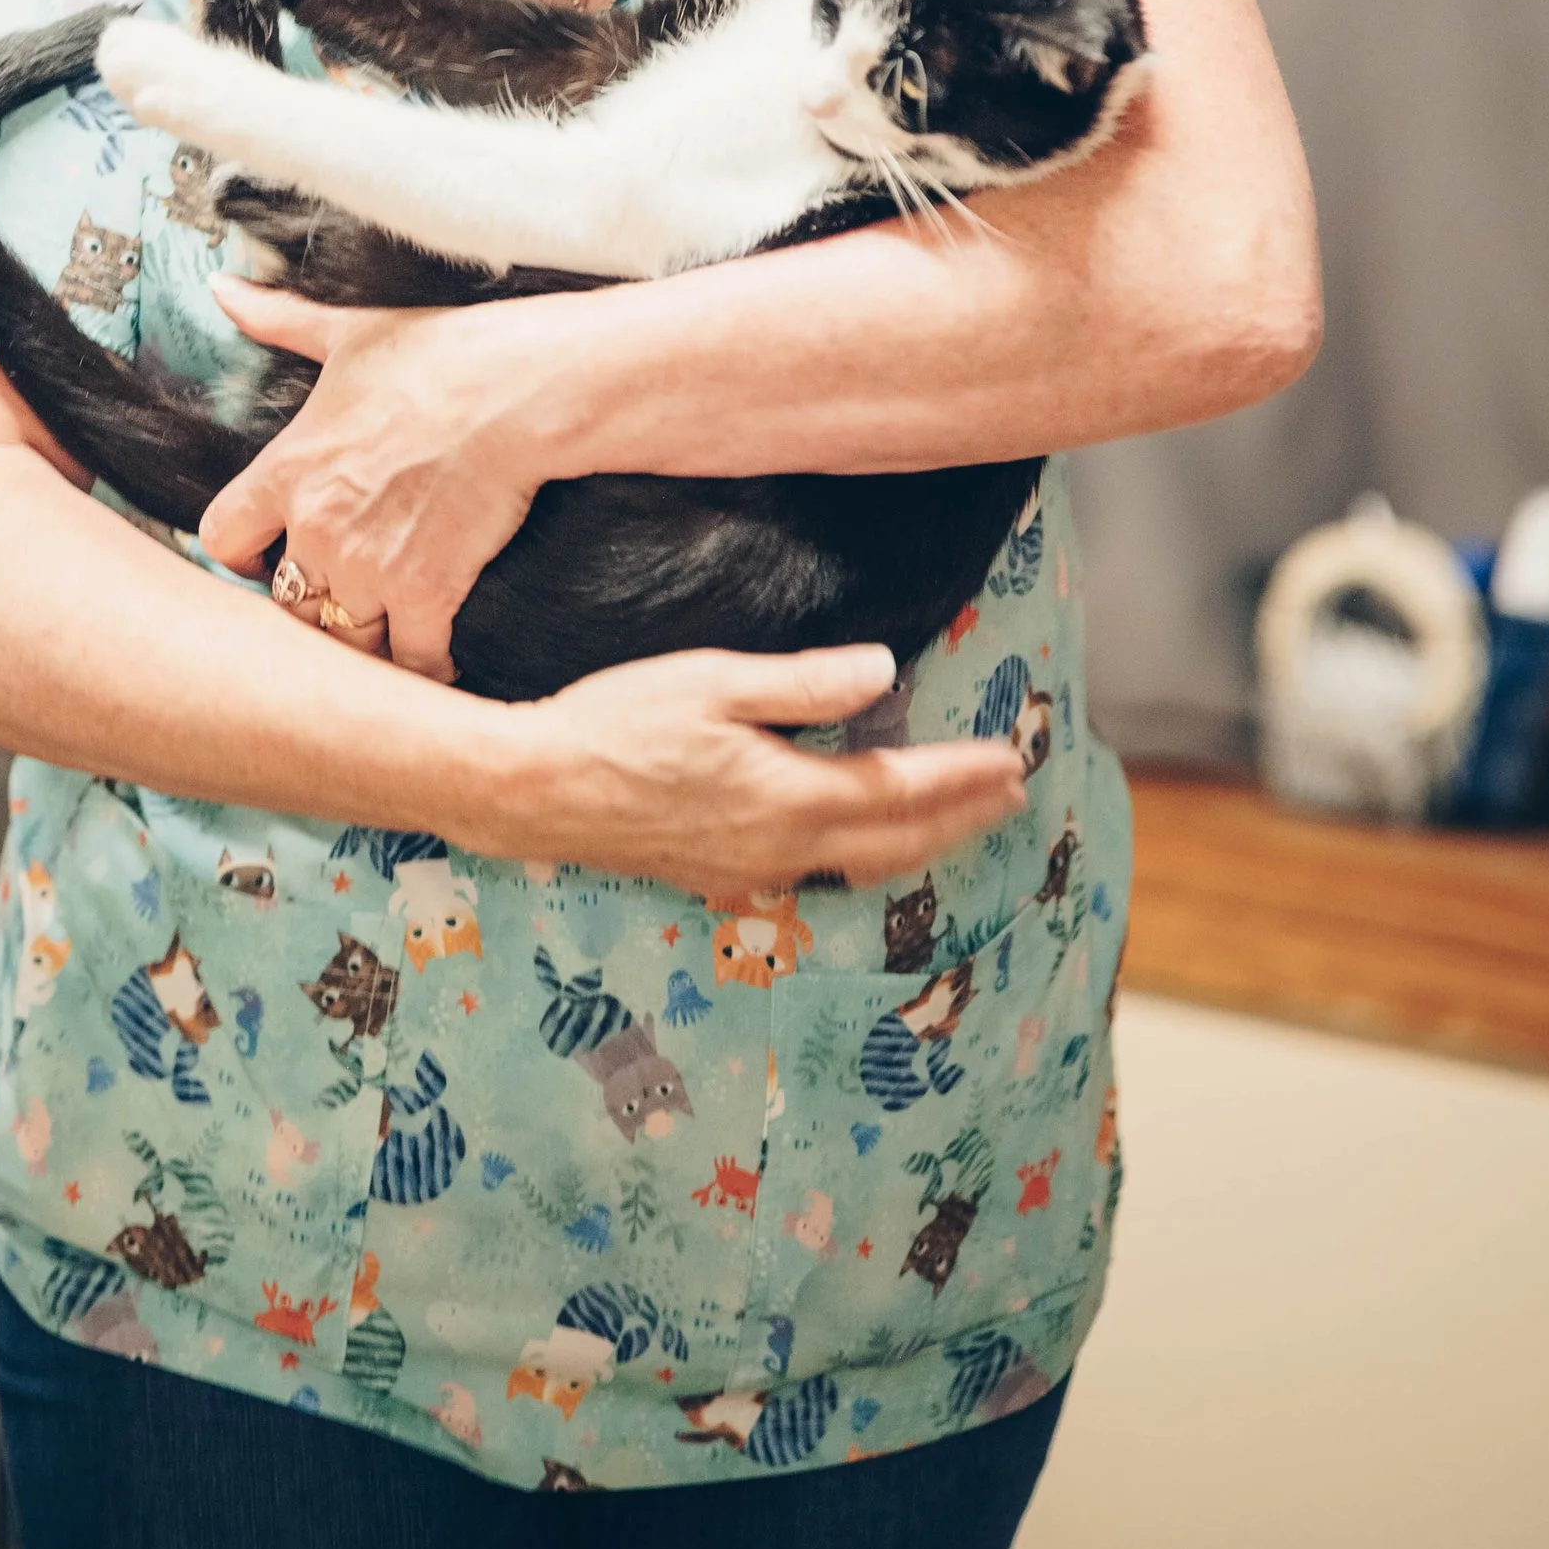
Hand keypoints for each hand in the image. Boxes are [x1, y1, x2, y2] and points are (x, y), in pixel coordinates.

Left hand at [198, 280, 540, 680]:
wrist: (516, 389)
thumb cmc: (437, 356)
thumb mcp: (348, 333)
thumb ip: (278, 320)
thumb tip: (220, 285)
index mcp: (288, 471)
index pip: (221, 540)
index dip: (243, 554)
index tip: (271, 554)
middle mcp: (316, 528)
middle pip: (285, 604)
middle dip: (313, 603)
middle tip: (345, 596)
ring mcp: (370, 568)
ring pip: (342, 640)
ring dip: (365, 639)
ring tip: (388, 631)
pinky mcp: (428, 594)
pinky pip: (411, 660)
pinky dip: (425, 666)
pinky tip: (438, 658)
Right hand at [492, 641, 1027, 888]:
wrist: (536, 791)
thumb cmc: (617, 723)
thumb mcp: (712, 681)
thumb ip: (801, 684)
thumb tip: (880, 669)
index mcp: (787, 796)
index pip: (899, 789)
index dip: (961, 776)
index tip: (1012, 758)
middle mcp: (780, 848)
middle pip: (894, 843)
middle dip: (960, 820)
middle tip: (1012, 796)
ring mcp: (749, 872)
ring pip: (858, 867)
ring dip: (917, 843)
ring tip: (957, 822)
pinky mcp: (717, 879)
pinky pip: (813, 877)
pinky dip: (860, 860)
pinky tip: (857, 845)